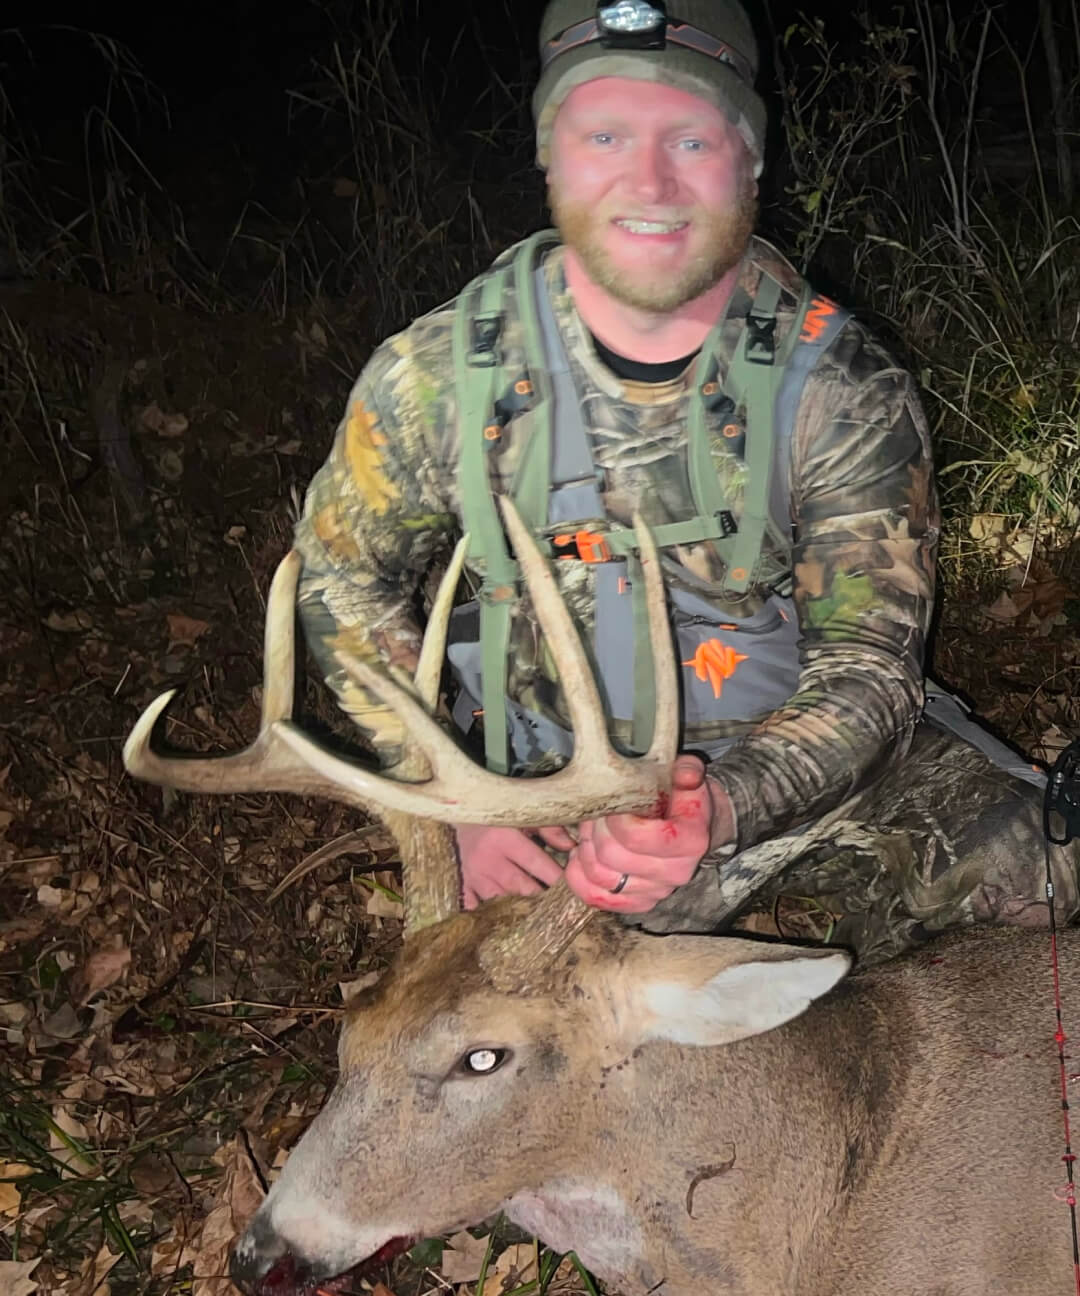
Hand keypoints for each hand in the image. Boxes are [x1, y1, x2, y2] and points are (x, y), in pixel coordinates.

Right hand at [454, 824, 574, 909]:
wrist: (457, 813)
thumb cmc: (497, 815)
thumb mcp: (523, 814)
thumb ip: (549, 829)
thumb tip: (571, 847)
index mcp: (505, 839)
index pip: (537, 864)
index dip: (557, 878)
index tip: (573, 889)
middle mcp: (488, 860)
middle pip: (521, 888)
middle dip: (542, 898)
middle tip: (559, 906)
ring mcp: (473, 876)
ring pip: (501, 902)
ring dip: (519, 907)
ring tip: (537, 914)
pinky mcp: (462, 886)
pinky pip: (475, 909)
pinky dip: (489, 915)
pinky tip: (504, 918)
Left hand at [564, 754, 733, 914]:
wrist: (694, 828)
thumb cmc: (683, 800)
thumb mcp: (687, 778)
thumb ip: (687, 771)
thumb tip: (685, 774)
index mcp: (689, 842)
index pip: (635, 837)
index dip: (613, 818)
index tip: (612, 803)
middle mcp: (676, 873)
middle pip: (610, 856)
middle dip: (595, 830)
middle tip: (597, 813)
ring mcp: (656, 891)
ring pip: (599, 877)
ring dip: (585, 849)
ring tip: (590, 830)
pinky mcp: (639, 902)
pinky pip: (597, 897)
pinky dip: (579, 877)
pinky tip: (580, 857)